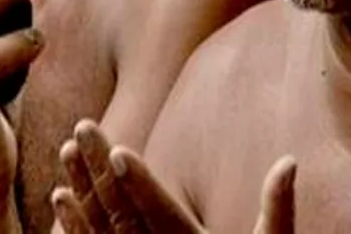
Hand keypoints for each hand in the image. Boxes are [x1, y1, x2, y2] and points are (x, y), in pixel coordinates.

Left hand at [51, 121, 295, 233]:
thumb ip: (278, 209)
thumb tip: (290, 160)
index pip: (163, 215)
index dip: (140, 184)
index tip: (118, 150)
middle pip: (123, 215)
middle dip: (100, 171)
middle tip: (82, 128)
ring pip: (101, 232)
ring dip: (81, 191)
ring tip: (66, 153)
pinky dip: (74, 227)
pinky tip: (60, 198)